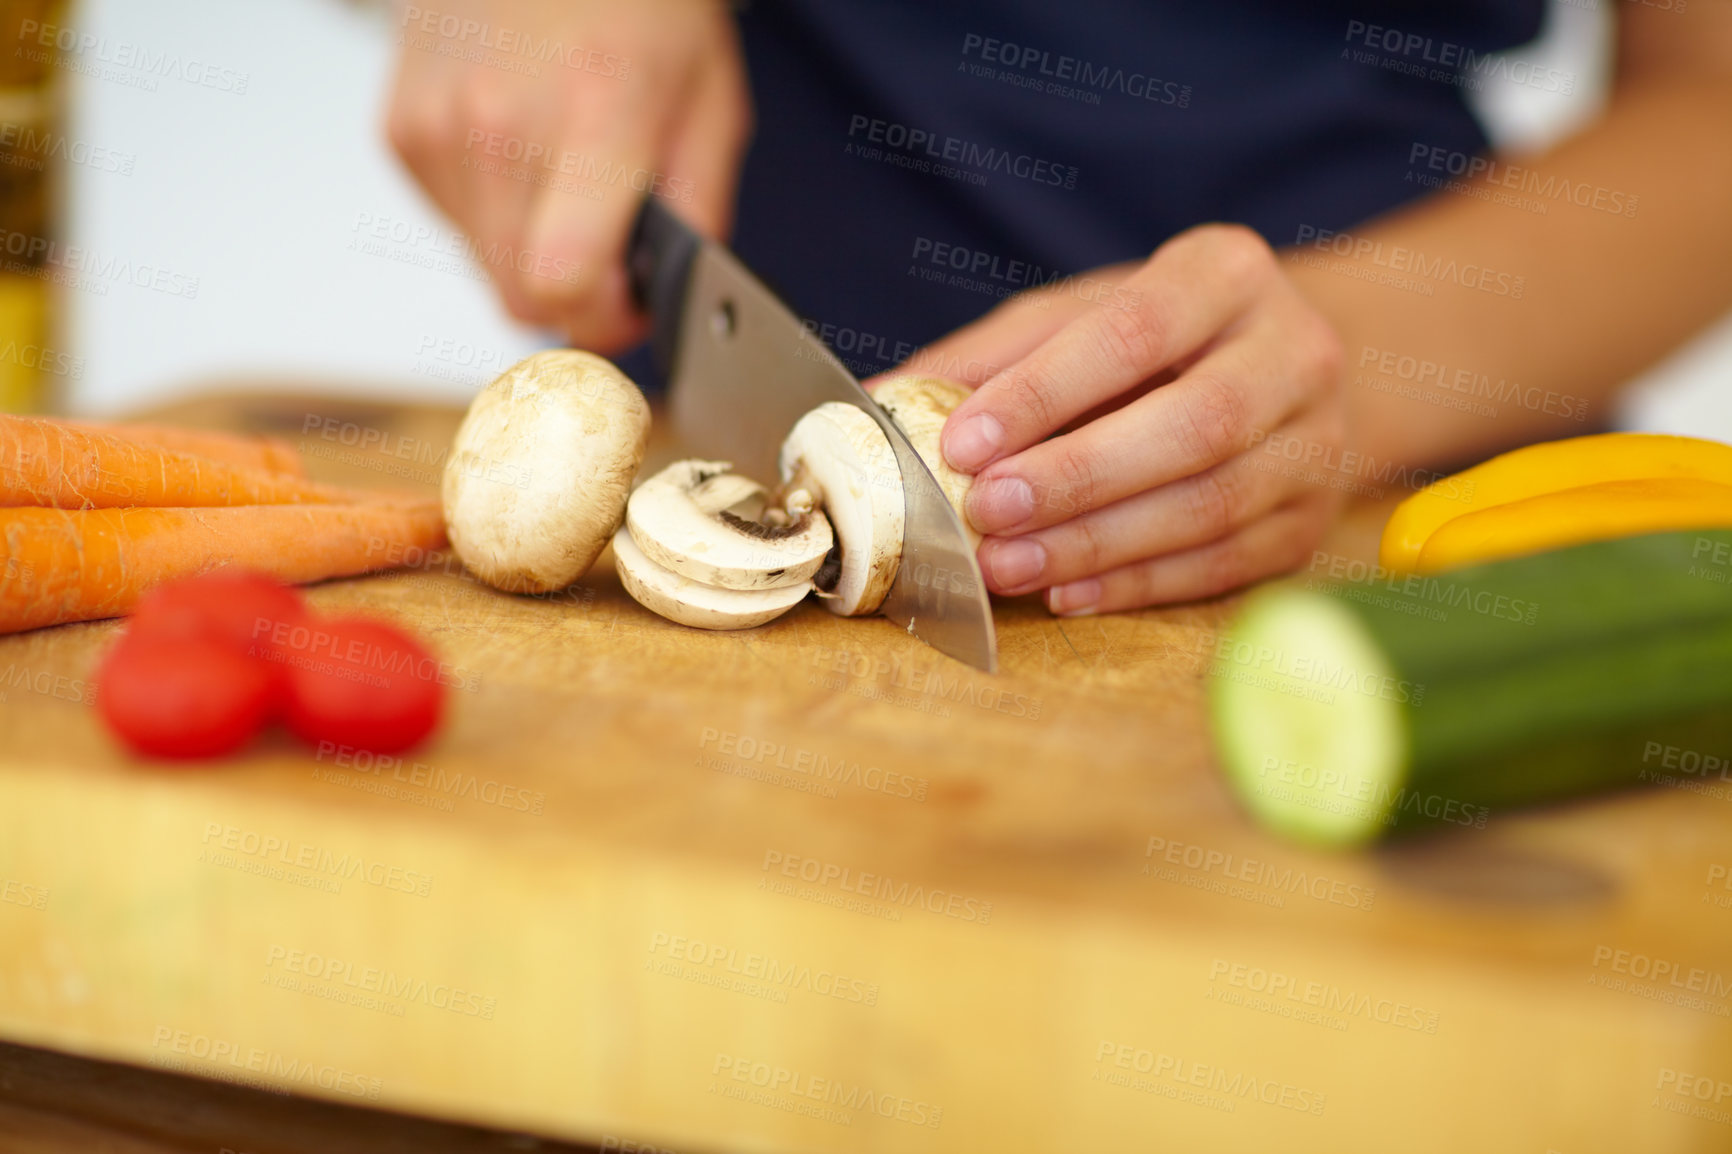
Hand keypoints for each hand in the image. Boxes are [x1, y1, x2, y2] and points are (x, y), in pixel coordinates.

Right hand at [384, 0, 749, 351]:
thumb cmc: (637, 3)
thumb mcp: (711, 104)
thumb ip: (698, 214)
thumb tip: (669, 299)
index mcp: (593, 116)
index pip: (563, 282)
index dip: (604, 321)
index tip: (631, 307)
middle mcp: (498, 124)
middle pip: (520, 296)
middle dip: (575, 296)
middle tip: (612, 253)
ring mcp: (437, 128)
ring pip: (483, 267)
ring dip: (531, 252)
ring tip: (566, 180)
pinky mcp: (400, 131)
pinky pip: (453, 223)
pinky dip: (492, 212)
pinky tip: (522, 152)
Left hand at [914, 225, 1347, 614]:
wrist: (1283, 368)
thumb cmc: (1158, 338)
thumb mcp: (1079, 316)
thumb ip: (990, 356)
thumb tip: (875, 406)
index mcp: (1227, 274)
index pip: (1134, 332)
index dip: (1046, 392)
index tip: (963, 440)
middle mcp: (1294, 352)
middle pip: (1194, 426)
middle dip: (1077, 478)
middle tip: (986, 512)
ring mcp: (1317, 442)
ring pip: (1212, 504)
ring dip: (1097, 544)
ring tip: (1007, 566)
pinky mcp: (1311, 521)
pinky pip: (1225, 564)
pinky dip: (1138, 584)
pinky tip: (1067, 591)